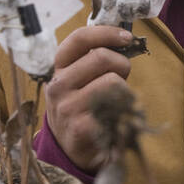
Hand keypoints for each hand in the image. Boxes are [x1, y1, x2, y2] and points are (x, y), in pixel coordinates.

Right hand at [43, 25, 133, 171]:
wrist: (68, 150)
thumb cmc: (80, 108)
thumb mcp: (76, 81)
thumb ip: (93, 60)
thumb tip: (124, 40)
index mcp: (57, 69)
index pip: (79, 39)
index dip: (106, 33)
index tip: (126, 38)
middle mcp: (58, 85)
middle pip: (101, 57)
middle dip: (122, 64)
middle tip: (122, 77)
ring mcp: (68, 107)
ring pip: (112, 82)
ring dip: (124, 89)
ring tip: (118, 100)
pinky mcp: (81, 127)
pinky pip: (116, 107)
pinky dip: (124, 110)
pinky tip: (117, 117)